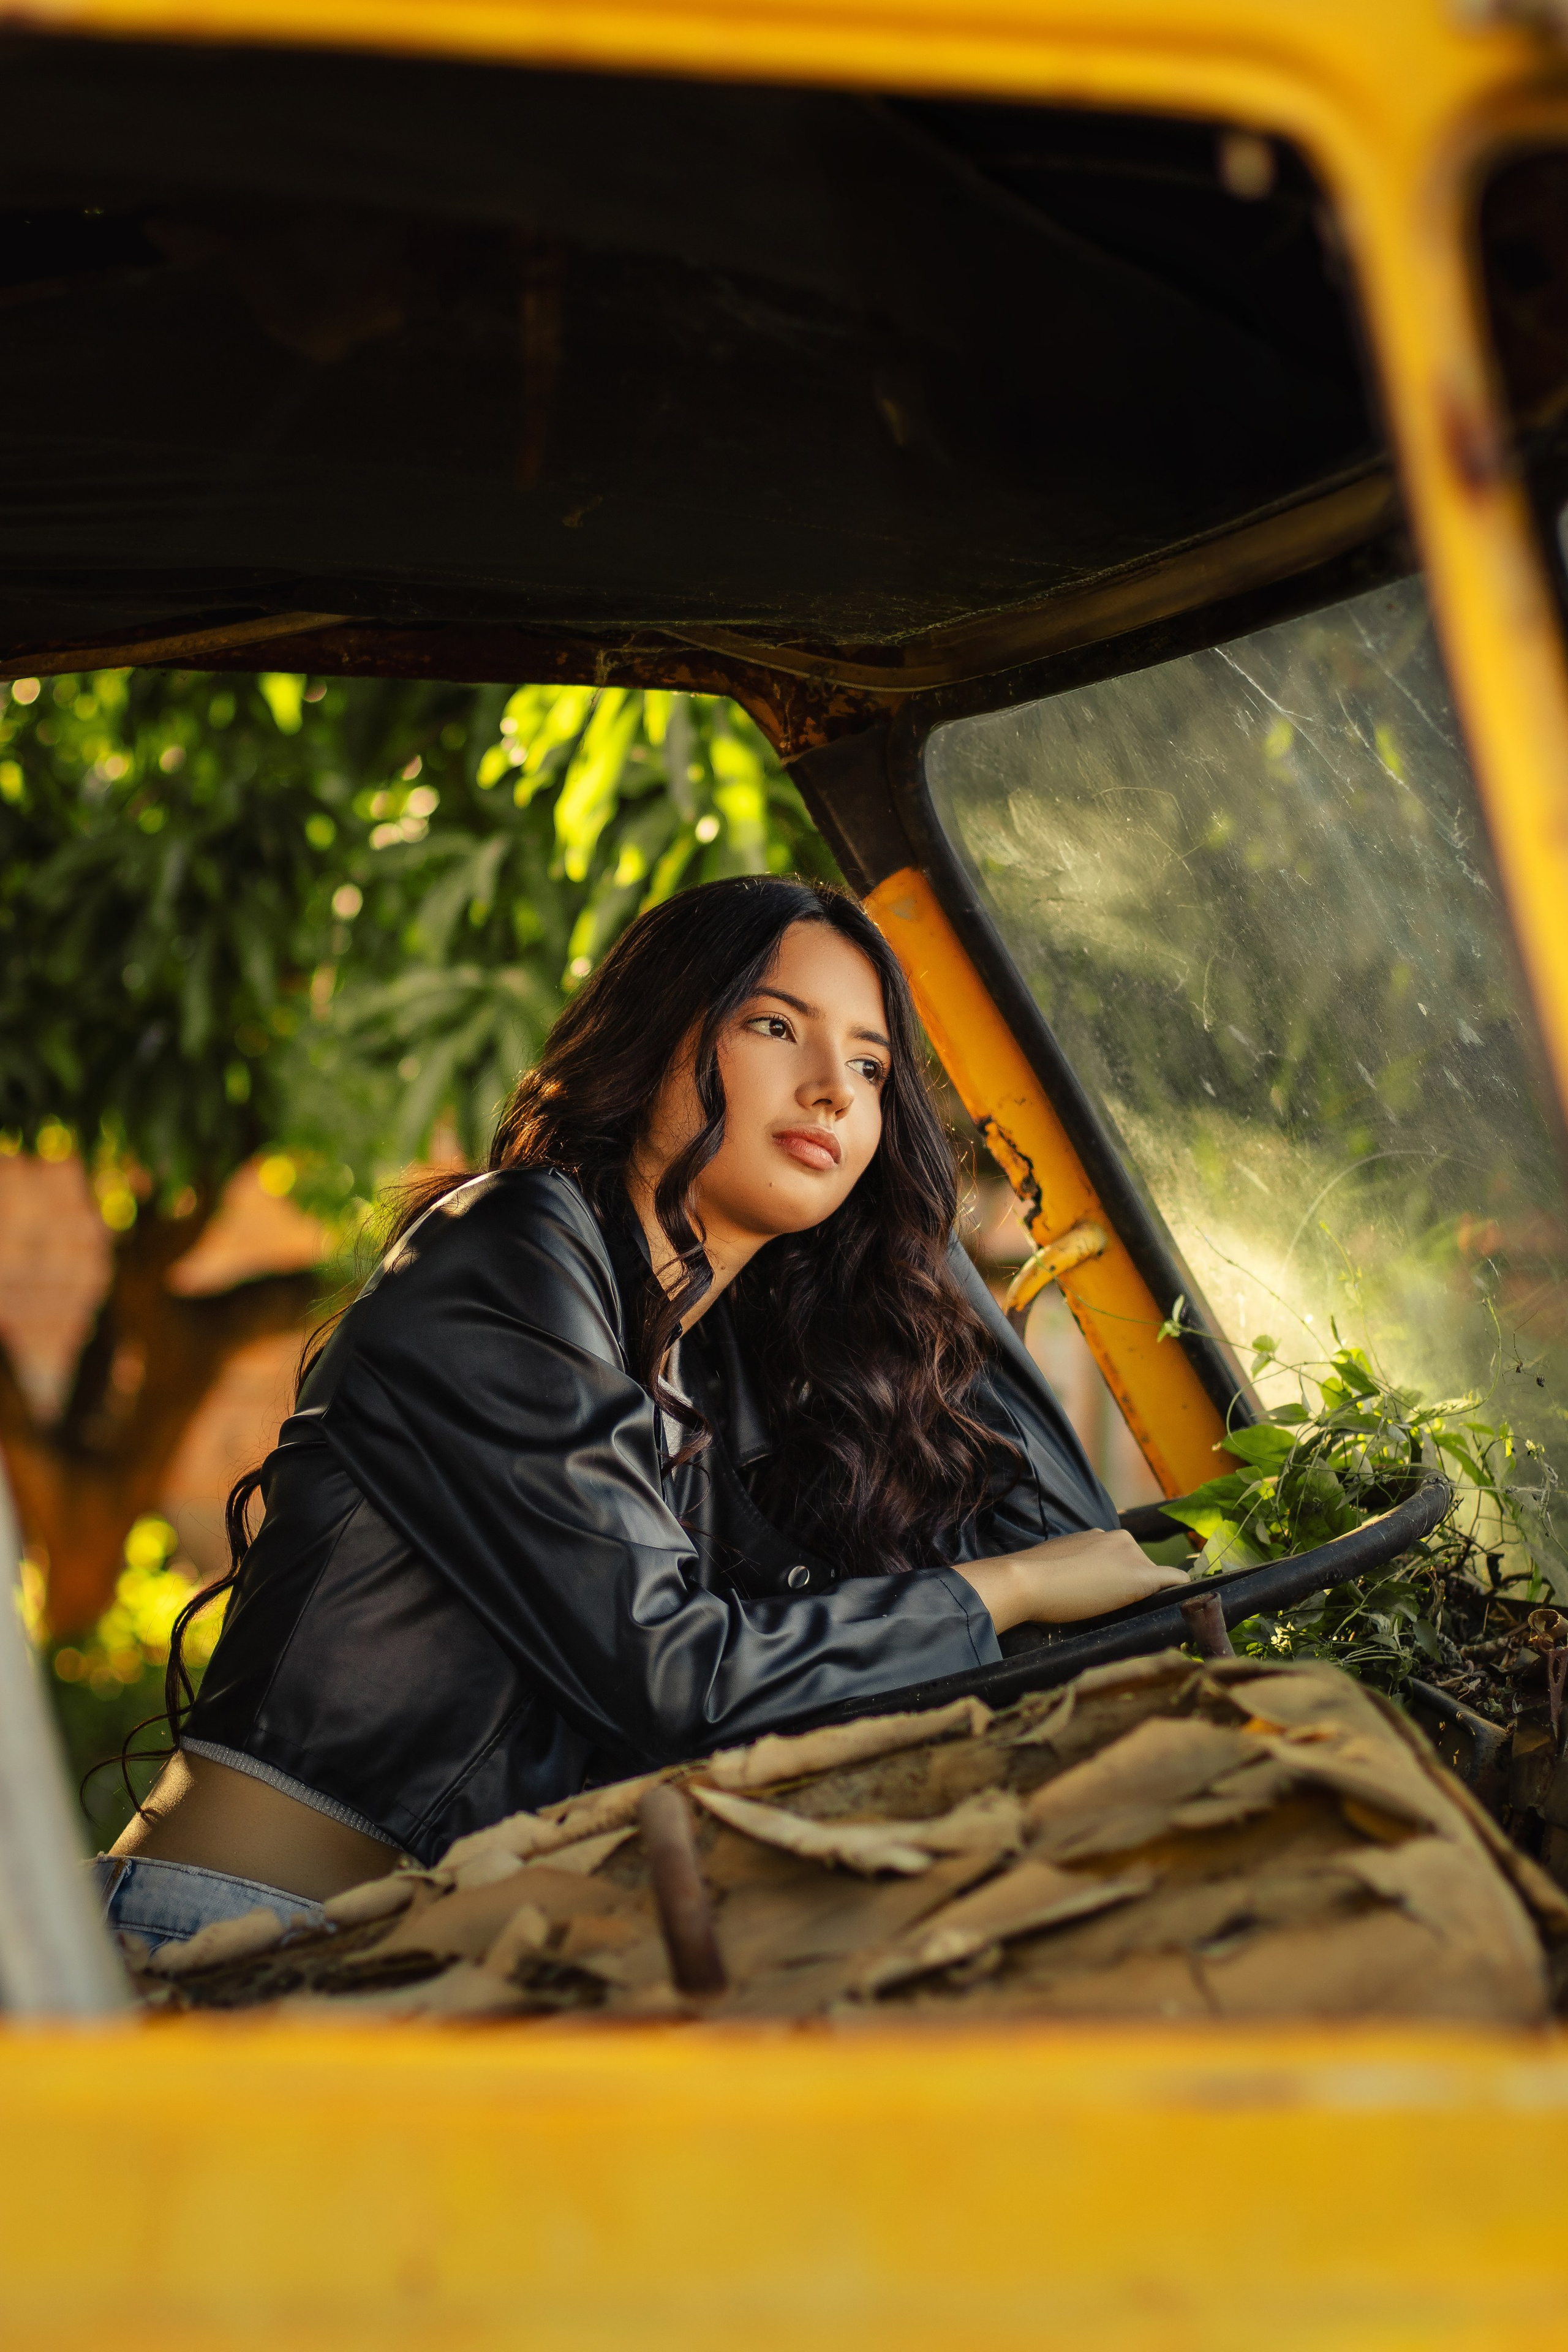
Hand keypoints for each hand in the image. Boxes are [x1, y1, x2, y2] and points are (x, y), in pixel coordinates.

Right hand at [955, 1528, 1189, 1633]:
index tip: (1105, 1593)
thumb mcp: (1057, 1563)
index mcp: (1097, 1534)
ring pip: (1151, 1575)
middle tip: (1107, 1607)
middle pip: (1138, 1564)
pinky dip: (1180, 1587)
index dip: (1114, 1577)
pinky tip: (1184, 1598)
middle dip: (1130, 1584)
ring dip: (1144, 1591)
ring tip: (1121, 1610)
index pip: (1118, 1557)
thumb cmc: (1033, 1578)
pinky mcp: (1140, 1577)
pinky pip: (1172, 1580)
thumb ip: (1074, 1566)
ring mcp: (1131, 1556)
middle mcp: (1118, 1538)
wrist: (1029, 1581)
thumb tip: (1075, 1580)